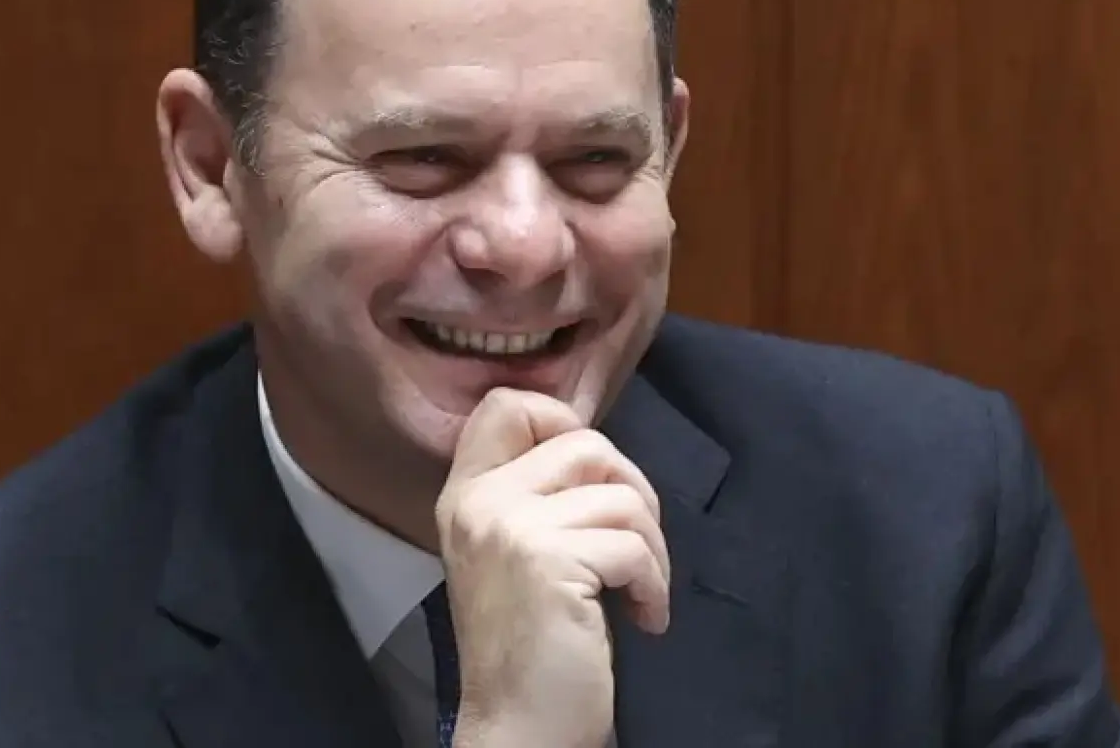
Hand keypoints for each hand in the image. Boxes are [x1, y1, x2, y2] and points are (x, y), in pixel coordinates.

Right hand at [435, 388, 670, 747]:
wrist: (519, 724)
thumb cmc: (532, 641)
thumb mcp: (517, 551)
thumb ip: (538, 493)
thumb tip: (599, 446)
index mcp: (465, 494)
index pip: (508, 402)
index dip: (566, 422)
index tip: (595, 480)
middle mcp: (477, 502)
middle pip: (585, 441)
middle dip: (632, 491)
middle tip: (634, 549)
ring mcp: (508, 528)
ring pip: (620, 494)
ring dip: (651, 547)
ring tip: (640, 591)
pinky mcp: (546, 561)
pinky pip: (633, 545)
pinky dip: (654, 584)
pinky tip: (642, 618)